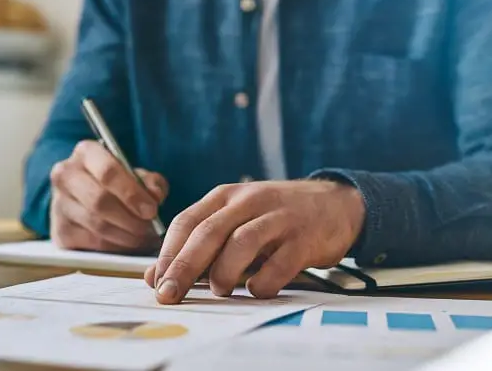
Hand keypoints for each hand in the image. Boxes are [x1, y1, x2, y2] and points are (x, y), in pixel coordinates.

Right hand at [49, 140, 167, 252]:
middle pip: (99, 201)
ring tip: (145, 236)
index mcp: (86, 152)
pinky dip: (116, 246)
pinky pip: (92, 243)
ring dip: (127, 235)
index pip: (108, 172)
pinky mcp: (60, 231)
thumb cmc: (118, 183)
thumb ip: (150, 182)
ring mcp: (59, 204)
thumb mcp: (137, 176)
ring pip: (97, 225)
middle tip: (150, 226)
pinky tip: (129, 243)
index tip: (151, 210)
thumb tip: (154, 195)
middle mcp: (65, 175)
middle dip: (131, 218)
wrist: (89, 199)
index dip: (132, 193)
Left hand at [144, 180, 365, 301]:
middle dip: (185, 266)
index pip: (187, 221)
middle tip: (170, 295)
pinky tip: (257, 290)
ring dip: (224, 271)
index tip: (155, 283)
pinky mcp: (305, 238)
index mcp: (227, 196)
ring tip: (218, 290)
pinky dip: (264, 282)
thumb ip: (199, 242)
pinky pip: (280, 264)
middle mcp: (250, 201)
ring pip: (242, 242)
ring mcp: (279, 218)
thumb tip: (156, 276)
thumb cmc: (276, 216)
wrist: (336, 203)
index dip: (168, 252)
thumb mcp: (236, 218)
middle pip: (209, 232)